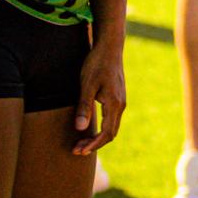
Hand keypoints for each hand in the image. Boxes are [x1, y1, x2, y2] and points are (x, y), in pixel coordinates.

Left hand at [73, 31, 125, 153]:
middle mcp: (120, 105)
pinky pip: (111, 119)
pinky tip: (90, 128)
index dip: (93, 144)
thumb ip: (84, 107)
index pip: (106, 133)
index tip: (79, 150)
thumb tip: (80, 128)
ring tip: (81, 142)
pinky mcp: (117, 97)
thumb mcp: (87, 85)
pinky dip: (101, 129)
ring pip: (112, 127)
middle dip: (94, 144)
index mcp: (114, 104)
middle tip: (77, 150)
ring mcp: (120, 101)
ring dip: (97, 137)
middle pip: (111, 133)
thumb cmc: (97, 63)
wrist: (110, 47)